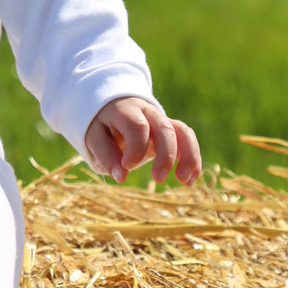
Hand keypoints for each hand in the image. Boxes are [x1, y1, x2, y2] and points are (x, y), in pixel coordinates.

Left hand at [85, 97, 201, 185]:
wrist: (112, 106)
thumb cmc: (102, 125)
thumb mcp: (95, 136)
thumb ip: (106, 154)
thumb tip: (120, 176)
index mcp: (125, 111)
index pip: (137, 126)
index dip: (135, 148)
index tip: (127, 166)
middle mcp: (148, 113)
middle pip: (164, 129)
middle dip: (165, 156)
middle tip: (157, 179)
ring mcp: (162, 120)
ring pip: (182, 132)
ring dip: (188, 157)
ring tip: (184, 181)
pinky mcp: (171, 130)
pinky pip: (187, 139)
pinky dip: (192, 159)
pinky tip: (190, 180)